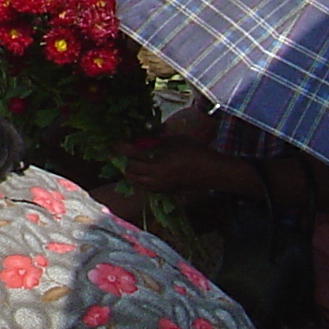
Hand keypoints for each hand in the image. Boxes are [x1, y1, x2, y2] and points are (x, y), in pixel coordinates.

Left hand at [119, 140, 246, 196]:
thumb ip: (158, 140)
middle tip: (122, 154)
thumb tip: (144, 137)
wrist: (213, 172)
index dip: (122, 149)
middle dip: (125, 163)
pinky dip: (142, 180)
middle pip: (131, 173)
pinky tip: (145, 171)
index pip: (133, 157)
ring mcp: (162, 187)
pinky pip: (148, 187)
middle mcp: (157, 178)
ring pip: (138, 183)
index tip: (114, 144)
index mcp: (158, 165)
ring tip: (132, 162)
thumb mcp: (176, 140)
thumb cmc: (196, 152)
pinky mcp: (168, 191)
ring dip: (133, 173)